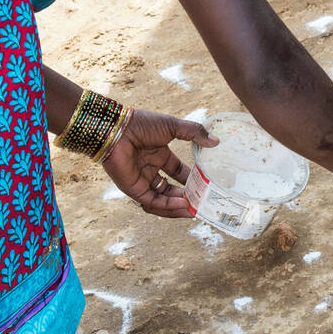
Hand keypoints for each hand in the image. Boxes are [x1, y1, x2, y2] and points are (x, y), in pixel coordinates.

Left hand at [102, 108, 217, 216]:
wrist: (117, 129)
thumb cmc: (141, 124)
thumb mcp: (173, 126)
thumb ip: (194, 133)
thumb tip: (215, 141)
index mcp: (159, 154)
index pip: (179, 172)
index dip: (192, 180)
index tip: (206, 185)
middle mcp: (150, 169)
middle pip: (172, 189)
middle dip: (187, 197)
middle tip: (202, 202)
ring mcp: (142, 180)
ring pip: (163, 200)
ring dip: (178, 206)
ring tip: (194, 210)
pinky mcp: (134, 189)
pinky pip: (153, 202)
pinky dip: (168, 206)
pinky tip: (183, 205)